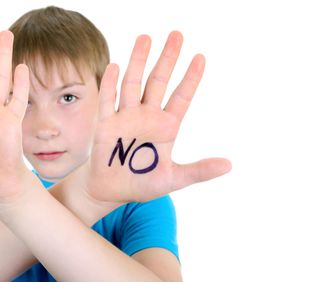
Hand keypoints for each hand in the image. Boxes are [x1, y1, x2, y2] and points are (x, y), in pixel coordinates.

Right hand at [85, 32, 231, 202]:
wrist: (111, 191)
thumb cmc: (142, 185)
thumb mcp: (174, 179)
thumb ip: (199, 171)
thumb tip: (229, 165)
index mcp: (166, 127)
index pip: (181, 97)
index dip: (191, 78)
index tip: (200, 57)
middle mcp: (147, 117)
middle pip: (158, 81)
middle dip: (168, 59)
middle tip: (177, 35)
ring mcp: (126, 118)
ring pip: (133, 84)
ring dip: (139, 61)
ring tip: (146, 38)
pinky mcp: (106, 124)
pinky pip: (108, 101)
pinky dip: (110, 85)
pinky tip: (115, 66)